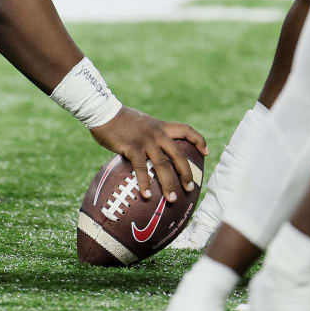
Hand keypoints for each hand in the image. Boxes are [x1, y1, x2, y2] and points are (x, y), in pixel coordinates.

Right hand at [91, 108, 205, 205]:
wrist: (103, 111)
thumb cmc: (119, 120)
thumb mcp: (141, 123)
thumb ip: (148, 135)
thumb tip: (149, 151)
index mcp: (161, 126)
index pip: (186, 130)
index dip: (199, 141)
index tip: (206, 153)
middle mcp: (158, 133)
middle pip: (179, 154)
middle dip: (186, 173)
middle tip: (189, 188)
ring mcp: (146, 141)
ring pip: (163, 165)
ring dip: (169, 184)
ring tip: (172, 199)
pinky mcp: (132, 147)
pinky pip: (142, 168)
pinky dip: (145, 183)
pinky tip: (147, 195)